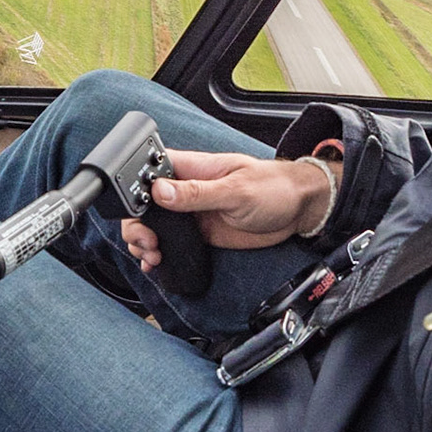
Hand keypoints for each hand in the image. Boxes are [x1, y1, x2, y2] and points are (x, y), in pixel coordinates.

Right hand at [121, 151, 331, 268]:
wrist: (297, 211)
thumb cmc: (272, 188)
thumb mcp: (234, 190)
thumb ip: (196, 192)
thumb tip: (160, 191)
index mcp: (190, 168)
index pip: (147, 172)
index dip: (134, 191)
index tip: (136, 212)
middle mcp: (184, 188)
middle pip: (143, 204)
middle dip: (136, 224)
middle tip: (147, 241)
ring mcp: (190, 212)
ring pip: (152, 225)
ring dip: (143, 241)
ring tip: (152, 254)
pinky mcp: (198, 232)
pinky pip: (170, 242)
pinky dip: (158, 253)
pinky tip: (155, 263)